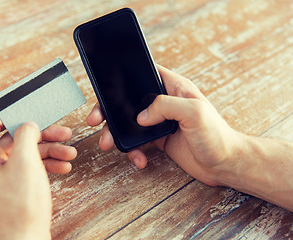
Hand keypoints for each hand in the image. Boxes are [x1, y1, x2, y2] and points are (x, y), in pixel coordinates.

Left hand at [0, 113, 76, 238]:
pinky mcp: (11, 187)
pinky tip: (63, 167)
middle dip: (43, 136)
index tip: (35, 113)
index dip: (15, 115)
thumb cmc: (20, 206)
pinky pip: (27, 168)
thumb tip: (28, 124)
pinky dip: (45, 165)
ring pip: (25, 153)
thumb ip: (26, 135)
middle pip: (15, 138)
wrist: (25, 239)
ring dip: (50, 151)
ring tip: (69, 153)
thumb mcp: (26, 161)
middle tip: (63, 133)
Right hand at [87, 65, 240, 185]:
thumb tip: (141, 115)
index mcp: (174, 88)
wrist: (225, 164)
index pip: (145, 73)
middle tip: (96, 120)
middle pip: (129, 100)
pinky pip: (138, 142)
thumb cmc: (217, 135)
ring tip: (108, 144)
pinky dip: (134, 151)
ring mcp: (160, 121)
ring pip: (129, 122)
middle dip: (110, 110)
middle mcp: (165, 103)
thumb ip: (165, 106)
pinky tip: (139, 159)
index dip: (125, 75)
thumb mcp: (194, 112)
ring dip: (116, 133)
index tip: (107, 85)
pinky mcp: (159, 139)